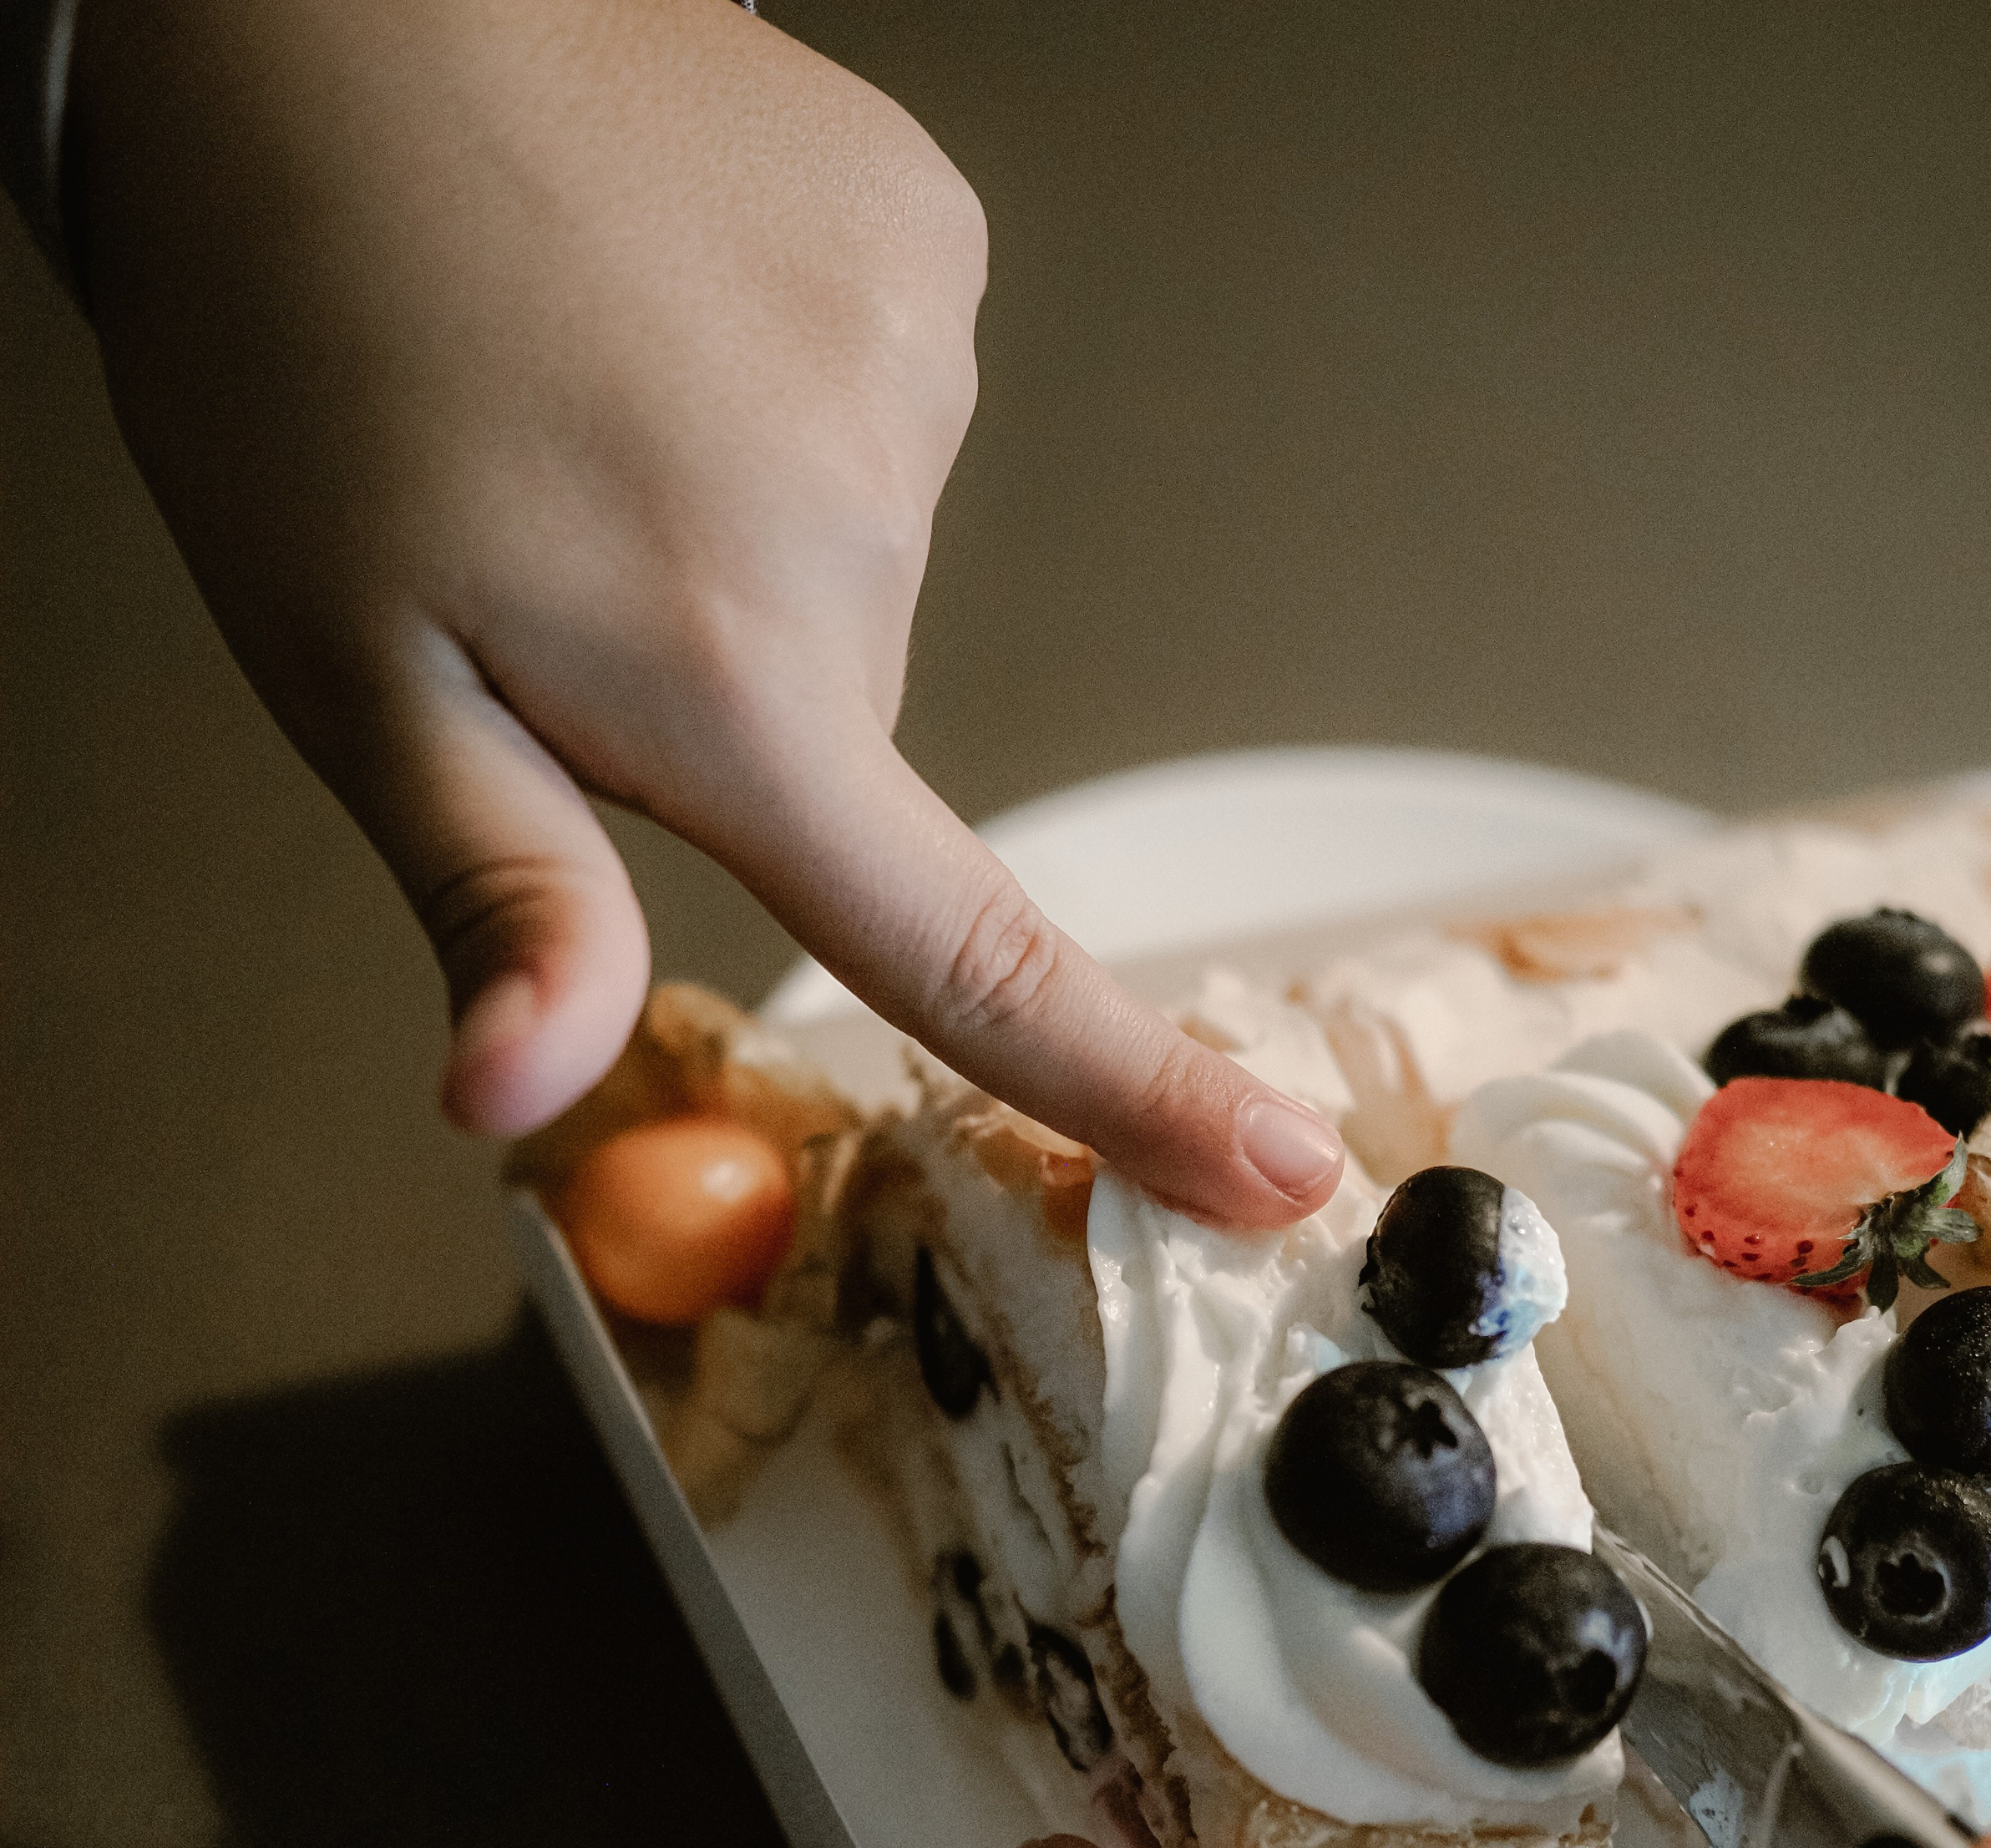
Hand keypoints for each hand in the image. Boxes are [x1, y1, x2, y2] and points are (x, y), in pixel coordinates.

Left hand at [64, 0, 1341, 1225]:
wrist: (312, 13)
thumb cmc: (296, 341)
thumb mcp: (356, 675)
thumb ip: (503, 894)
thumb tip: (523, 1095)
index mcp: (731, 677)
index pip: (965, 949)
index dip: (1134, 1084)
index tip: (1279, 1174)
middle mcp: (864, 529)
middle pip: (848, 731)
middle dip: (719, 698)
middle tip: (545, 559)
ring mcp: (915, 360)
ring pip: (855, 563)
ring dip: (737, 532)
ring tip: (579, 402)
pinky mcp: (924, 237)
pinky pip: (878, 405)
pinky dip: (780, 397)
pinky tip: (655, 310)